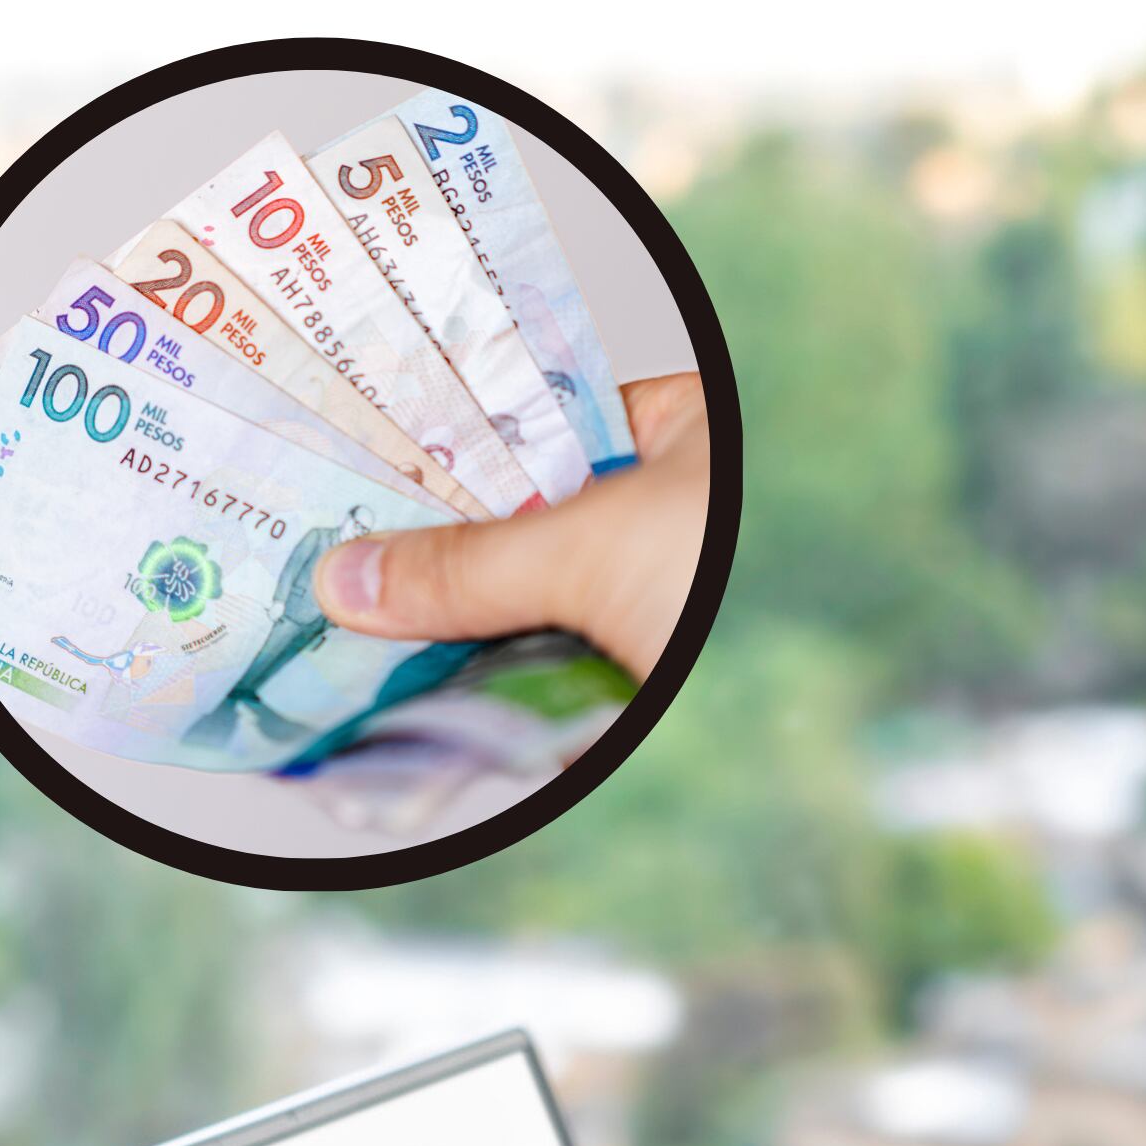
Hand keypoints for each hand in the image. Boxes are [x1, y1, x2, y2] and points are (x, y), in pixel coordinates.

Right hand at [316, 373, 711, 681]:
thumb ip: (468, 564)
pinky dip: (484, 662)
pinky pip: (544, 649)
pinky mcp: (641, 664)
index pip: (536, 398)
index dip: (447, 420)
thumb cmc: (746, 603)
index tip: (353, 441)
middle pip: (520, 499)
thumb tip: (346, 580)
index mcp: (677, 428)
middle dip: (434, 526)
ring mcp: (651, 584)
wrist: (819, 746)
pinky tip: (405, 668)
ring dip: (450, 603)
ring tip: (341, 601)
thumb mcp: (591, 559)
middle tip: (327, 532)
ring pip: (527, 580)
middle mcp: (662, 499)